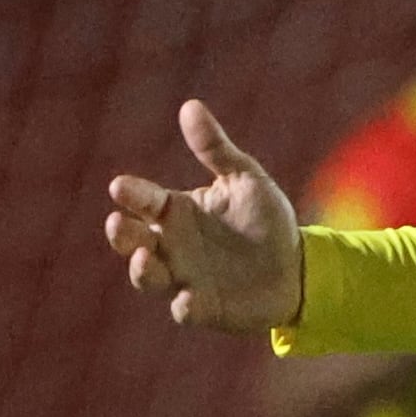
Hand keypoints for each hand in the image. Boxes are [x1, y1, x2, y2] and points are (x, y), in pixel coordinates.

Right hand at [104, 100, 305, 334]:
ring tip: (145, 258)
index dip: (130, 194)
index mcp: (175, 212)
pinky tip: (188, 299)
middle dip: (121, 234)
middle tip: (117, 224)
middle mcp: (171, 245)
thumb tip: (190, 106)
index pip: (143, 200)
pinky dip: (183, 306)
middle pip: (132, 240)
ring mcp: (184, 277)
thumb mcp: (245, 179)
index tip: (121, 187)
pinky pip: (185, 310)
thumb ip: (216, 149)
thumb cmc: (265, 220)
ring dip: (141, 270)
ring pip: (148, 277)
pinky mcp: (205, 307)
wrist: (298, 267)